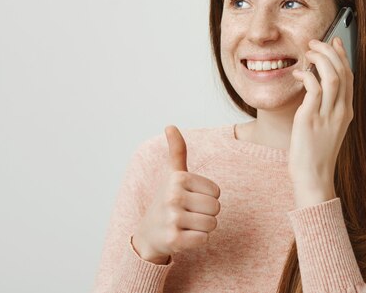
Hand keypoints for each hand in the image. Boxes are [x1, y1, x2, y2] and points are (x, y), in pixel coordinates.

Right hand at [132, 125, 221, 263]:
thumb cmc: (166, 201)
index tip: (190, 199)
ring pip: (212, 224)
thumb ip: (177, 151)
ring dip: (202, 228)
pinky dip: (197, 241)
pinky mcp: (173, 240)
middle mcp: (173, 196)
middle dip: (206, 214)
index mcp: (178, 178)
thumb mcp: (172, 174)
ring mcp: (172, 218)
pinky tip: (183, 236)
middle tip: (188, 214)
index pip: (216, 192)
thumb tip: (170, 125)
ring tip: (186, 225)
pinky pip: (204, 239)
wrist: (149, 234)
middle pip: (216, 208)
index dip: (207, 198)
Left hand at [289, 37, 353, 208]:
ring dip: (321, 59)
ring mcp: (328, 115)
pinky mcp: (310, 119)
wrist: (313, 177)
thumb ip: (324, 107)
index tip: (333, 42)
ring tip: (308, 52)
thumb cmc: (315, 154)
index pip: (349, 76)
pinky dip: (307, 76)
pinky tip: (298, 74)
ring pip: (333, 77)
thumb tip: (314, 85)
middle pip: (343, 72)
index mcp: (346, 112)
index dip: (342, 56)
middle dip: (330, 52)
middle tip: (315, 42)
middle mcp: (341, 111)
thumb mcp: (326, 127)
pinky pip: (314, 89)